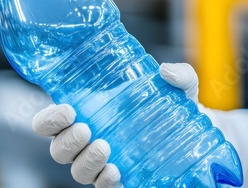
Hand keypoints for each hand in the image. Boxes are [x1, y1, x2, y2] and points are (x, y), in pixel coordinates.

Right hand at [32, 63, 198, 187]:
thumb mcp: (180, 87)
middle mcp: (89, 140)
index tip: (68, 110)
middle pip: (58, 148)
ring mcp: (102, 162)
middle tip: (86, 129)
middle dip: (66, 140)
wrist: (197, 139)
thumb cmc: (174, 108)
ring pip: (76, 170)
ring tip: (104, 147)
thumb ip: (178, 75)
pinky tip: (116, 171)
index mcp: (88, 113)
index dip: (49, 119)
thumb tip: (166, 71)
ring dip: (85, 161)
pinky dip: (104, 180)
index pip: (50, 121)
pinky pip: (101, 186)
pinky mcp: (118, 179)